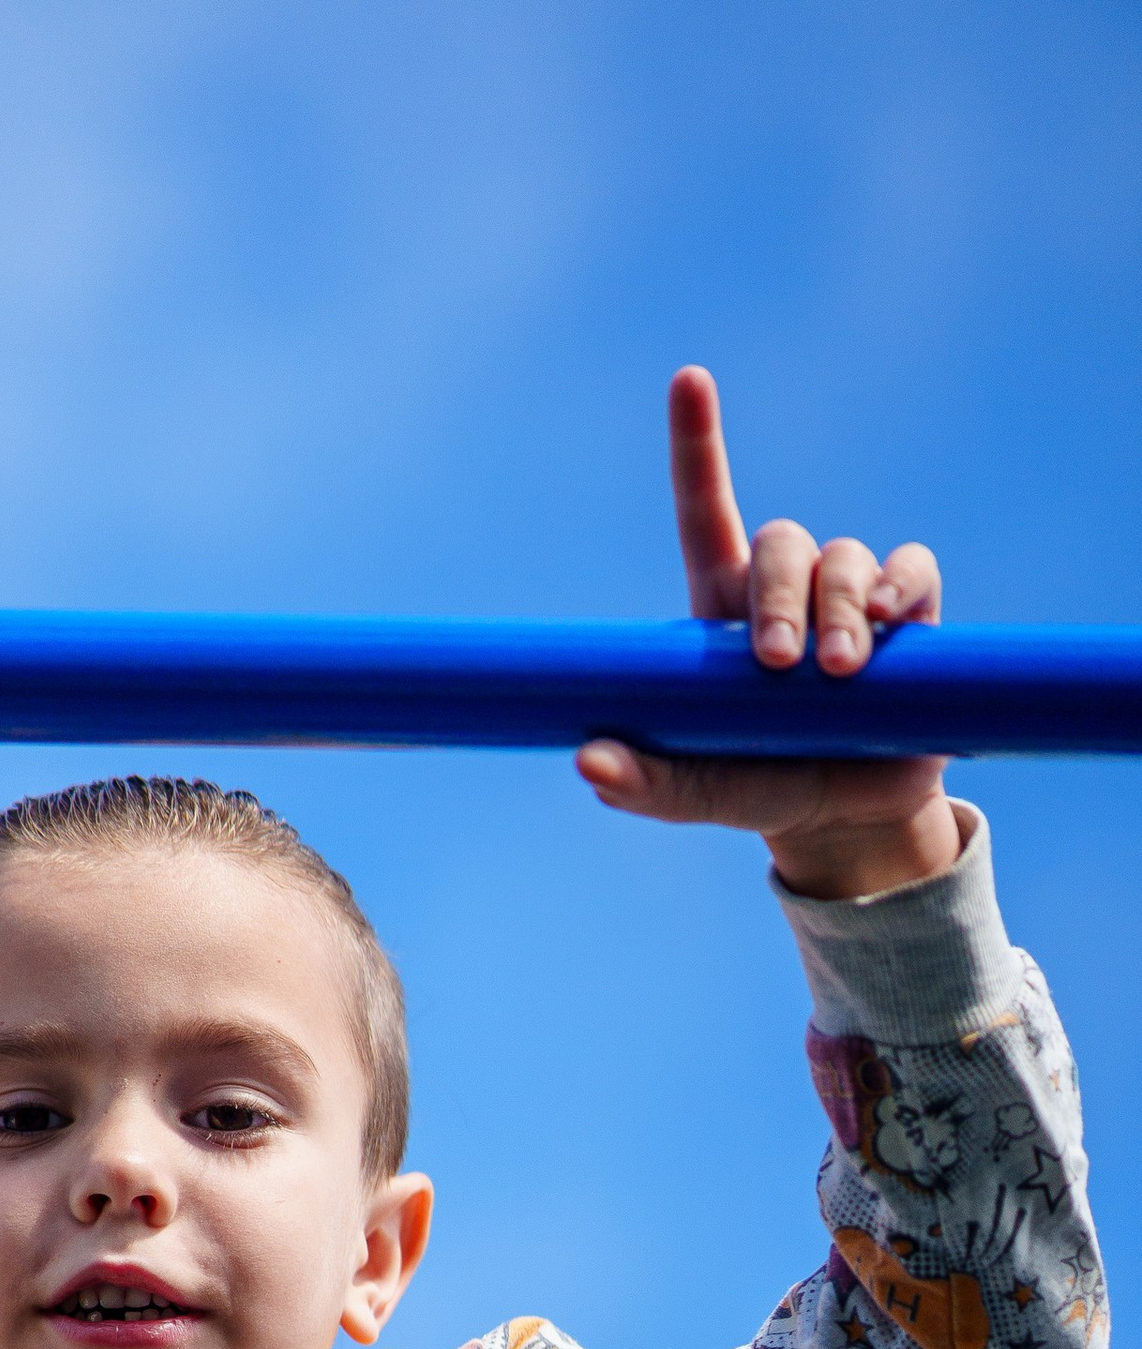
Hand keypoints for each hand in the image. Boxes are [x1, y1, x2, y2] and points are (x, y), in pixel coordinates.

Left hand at [576, 368, 962, 899]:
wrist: (847, 819)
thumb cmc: (761, 788)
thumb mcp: (698, 793)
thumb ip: (645, 783)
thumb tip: (588, 762)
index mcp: (721, 611)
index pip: (706, 511)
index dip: (698, 445)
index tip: (689, 380)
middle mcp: (785, 589)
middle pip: (780, 542)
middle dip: (779, 596)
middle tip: (778, 665)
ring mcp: (850, 596)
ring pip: (842, 557)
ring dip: (840, 607)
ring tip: (837, 673)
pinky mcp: (910, 613)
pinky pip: (910, 569)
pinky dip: (900, 587)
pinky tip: (890, 624)